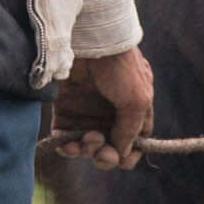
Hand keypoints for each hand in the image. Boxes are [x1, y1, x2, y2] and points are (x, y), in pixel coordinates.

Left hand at [47, 45, 154, 168]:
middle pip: (109, 148)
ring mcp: (87, 113)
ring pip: (87, 147)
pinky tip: (68, 145)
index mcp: (134, 110)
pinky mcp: (65, 110)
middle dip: (106, 156)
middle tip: (101, 152)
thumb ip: (130, 132)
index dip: (129, 155)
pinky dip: (67, 147)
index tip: (122, 160)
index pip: (134, 142)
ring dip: (87, 151)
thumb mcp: (138, 100)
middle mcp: (111, 114)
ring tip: (87, 140)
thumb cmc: (120, 67)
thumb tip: (120, 156)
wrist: (89, 42)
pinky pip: (66, 138)